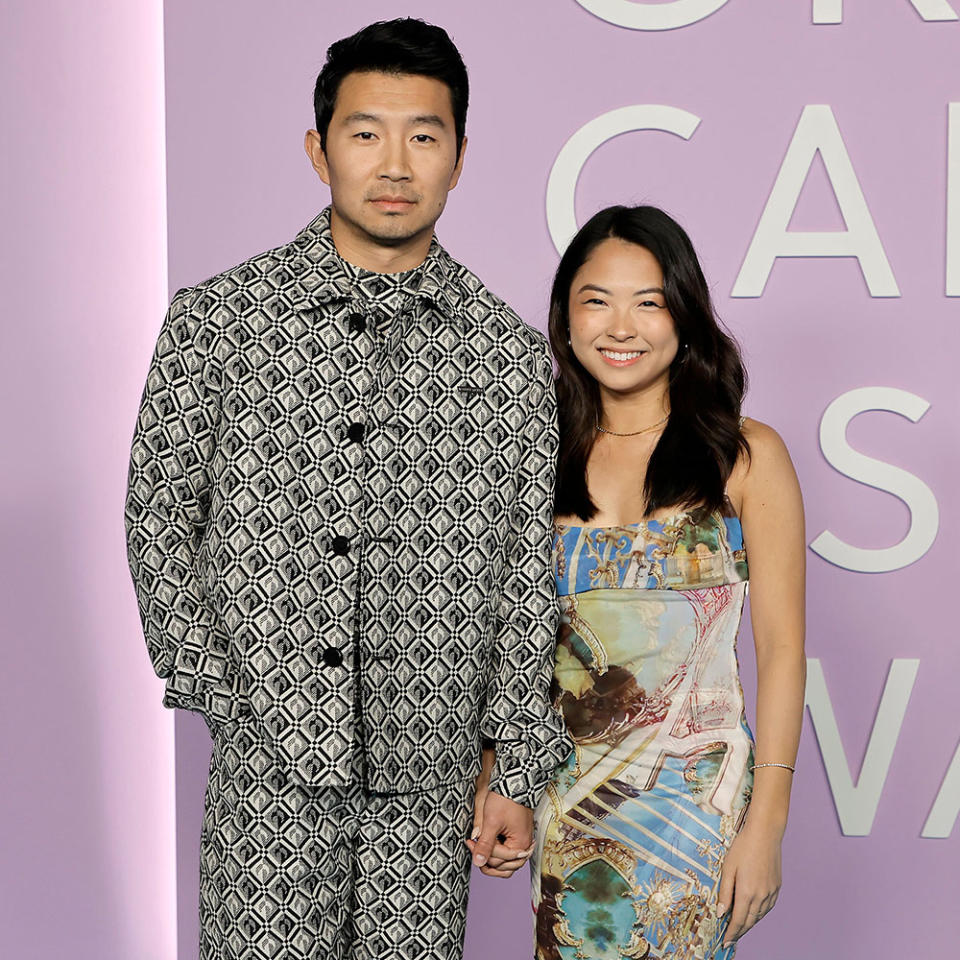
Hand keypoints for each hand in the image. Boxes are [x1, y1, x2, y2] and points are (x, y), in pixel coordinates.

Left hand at [465, 775, 533, 878]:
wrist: (513, 782)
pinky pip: (509, 851)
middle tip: (473, 845)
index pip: (498, 860)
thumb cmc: (505, 799)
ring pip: (507, 862)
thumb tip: (478, 862)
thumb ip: (485, 844)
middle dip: (488, 859)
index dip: (481, 852)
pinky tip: (488, 844)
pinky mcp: (518, 835)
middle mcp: (524, 846)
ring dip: (493, 859)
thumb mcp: (491, 822)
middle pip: (505, 867)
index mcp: (520, 844)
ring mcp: (522, 841)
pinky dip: (498, 851)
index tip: (470, 841)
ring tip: (479, 848)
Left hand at [717, 820, 782, 948]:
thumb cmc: (743, 847)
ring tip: (740, 927)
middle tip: (731, 938)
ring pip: (760, 916)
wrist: (765, 834)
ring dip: (750, 923)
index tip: (725, 942)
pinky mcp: (777, 887)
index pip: (738, 921)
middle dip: (740, 931)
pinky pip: (768, 907)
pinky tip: (754, 913)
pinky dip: (760, 914)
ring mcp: (771, 892)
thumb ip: (724, 892)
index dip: (731, 933)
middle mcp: (761, 896)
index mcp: (747, 892)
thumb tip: (721, 913)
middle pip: (750, 921)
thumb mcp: (727, 868)